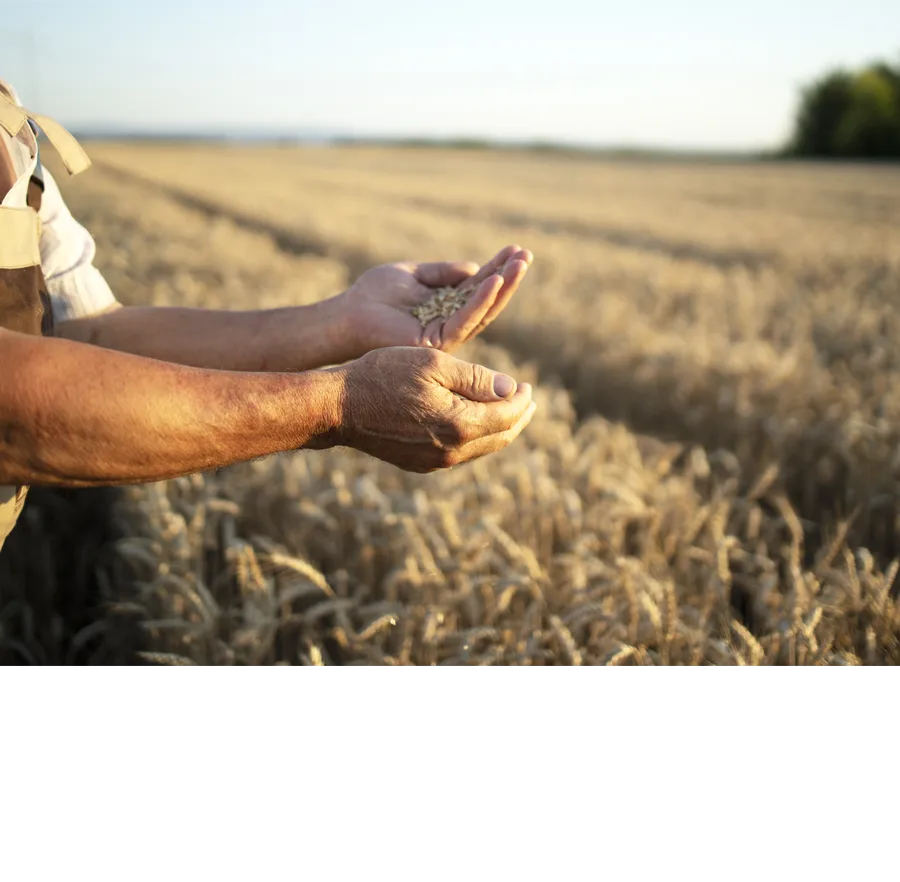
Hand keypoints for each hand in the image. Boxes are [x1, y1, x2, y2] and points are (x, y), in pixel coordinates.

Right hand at [318, 347, 535, 472]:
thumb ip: (477, 378)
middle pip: (500, 437)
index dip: (522, 399)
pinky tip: (475, 423)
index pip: (507, 415)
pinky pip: (461, 453)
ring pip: (482, 448)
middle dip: (518, 417)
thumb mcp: (434, 364)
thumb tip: (512, 389)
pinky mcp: (421, 464)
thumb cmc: (384, 375)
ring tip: (508, 411)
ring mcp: (435, 462)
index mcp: (460, 425)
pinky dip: (476, 437)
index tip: (528, 385)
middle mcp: (452, 451)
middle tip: (528, 401)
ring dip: (499, 429)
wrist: (339, 407)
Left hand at [339, 245, 532, 355]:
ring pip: (482, 311)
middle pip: (487, 300)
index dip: (498, 268)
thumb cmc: (374, 294)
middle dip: (508, 278)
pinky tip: (493, 281)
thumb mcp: (414, 274)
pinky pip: (464, 320)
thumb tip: (475, 268)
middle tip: (526, 256)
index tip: (516, 249)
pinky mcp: (437, 341)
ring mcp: (446, 334)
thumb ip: (443, 272)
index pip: (479, 286)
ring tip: (519, 265)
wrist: (348, 314)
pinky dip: (480, 301)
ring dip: (502, 287)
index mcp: (446, 306)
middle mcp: (451, 322)